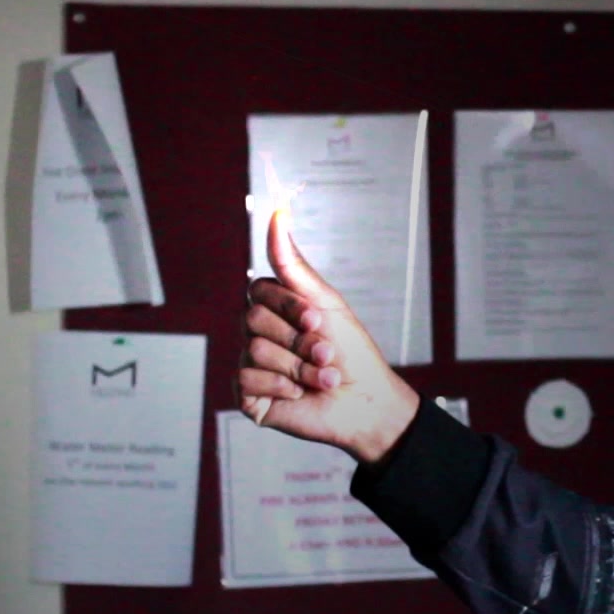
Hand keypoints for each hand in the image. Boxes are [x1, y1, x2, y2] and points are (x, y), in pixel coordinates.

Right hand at [238, 209, 420, 463]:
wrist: (366, 401)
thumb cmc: (351, 352)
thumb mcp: (324, 301)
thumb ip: (292, 262)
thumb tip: (278, 212)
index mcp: (274, 308)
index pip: (258, 290)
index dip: (288, 306)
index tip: (317, 319)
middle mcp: (258, 334)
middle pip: (253, 320)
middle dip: (298, 339)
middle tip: (325, 354)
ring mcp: (251, 364)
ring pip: (254, 351)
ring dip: (298, 367)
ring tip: (323, 377)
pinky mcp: (248, 396)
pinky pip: (247, 380)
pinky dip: (282, 388)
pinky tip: (299, 394)